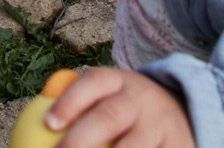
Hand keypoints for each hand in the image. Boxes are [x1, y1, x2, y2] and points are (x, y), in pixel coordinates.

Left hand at [44, 66, 195, 147]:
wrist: (182, 113)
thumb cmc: (125, 110)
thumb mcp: (108, 95)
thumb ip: (77, 102)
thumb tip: (42, 115)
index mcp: (119, 82)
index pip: (93, 82)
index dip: (70, 101)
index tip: (49, 124)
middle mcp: (141, 100)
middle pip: (110, 116)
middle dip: (82, 139)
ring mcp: (162, 125)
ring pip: (134, 146)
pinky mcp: (178, 146)